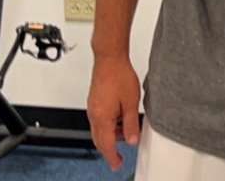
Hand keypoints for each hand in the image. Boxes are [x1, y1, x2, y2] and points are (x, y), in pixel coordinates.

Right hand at [87, 54, 141, 171]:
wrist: (109, 58)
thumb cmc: (119, 76)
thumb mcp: (131, 103)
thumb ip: (131, 124)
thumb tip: (132, 140)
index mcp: (102, 118)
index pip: (106, 145)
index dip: (112, 157)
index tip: (117, 165)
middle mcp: (94, 115)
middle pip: (99, 140)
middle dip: (109, 150)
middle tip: (119, 157)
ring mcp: (92, 108)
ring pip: (99, 130)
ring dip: (110, 136)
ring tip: (126, 133)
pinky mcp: (94, 102)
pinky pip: (99, 120)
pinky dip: (108, 126)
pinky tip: (119, 120)